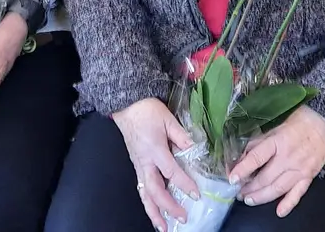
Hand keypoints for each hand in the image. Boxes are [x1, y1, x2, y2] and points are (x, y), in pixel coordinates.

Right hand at [112, 97, 198, 227]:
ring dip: (154, 212)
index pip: (171, 172)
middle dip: (168, 206)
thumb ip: (182, 136)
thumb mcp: (168, 119)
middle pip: (155, 190)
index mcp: (154, 150)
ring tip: (164, 227)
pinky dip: (149, 203)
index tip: (196, 195)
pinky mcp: (136, 167)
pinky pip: (142, 189)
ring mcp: (139, 166)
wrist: (127, 105)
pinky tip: (155, 212)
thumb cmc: (147, 110)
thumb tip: (197, 150)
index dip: (184, 184)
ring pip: (145, 194)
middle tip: (183, 218)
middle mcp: (145, 162)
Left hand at [229, 106, 324, 216]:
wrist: (324, 124)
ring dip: (261, 197)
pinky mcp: (309, 176)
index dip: (242, 169)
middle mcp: (287, 157)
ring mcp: (299, 169)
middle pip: (265, 178)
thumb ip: (258, 143)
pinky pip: (298, 193)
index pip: (256, 158)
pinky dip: (288, 204)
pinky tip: (279, 212)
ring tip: (249, 200)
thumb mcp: (274, 128)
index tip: (232, 178)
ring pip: (277, 188)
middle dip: (249, 188)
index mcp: (277, 142)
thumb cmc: (297, 122)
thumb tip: (242, 156)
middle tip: (239, 192)